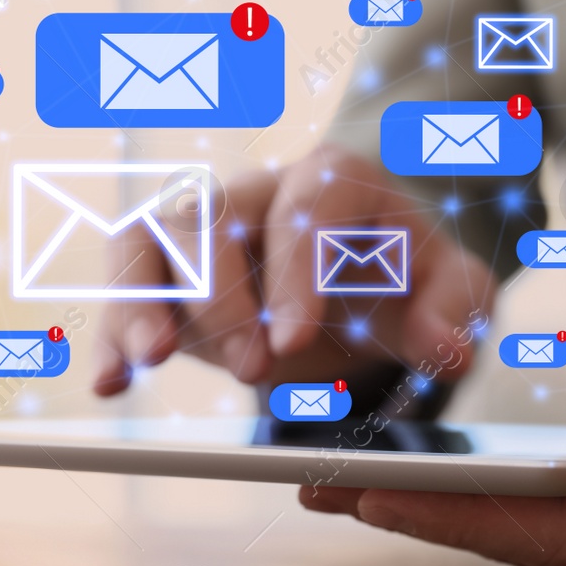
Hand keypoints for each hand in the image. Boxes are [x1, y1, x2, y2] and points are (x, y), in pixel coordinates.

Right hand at [94, 145, 494, 394]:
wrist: (368, 283)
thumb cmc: (408, 278)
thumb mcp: (452, 292)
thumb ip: (454, 312)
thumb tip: (448, 354)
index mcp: (335, 180)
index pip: (309, 203)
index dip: (296, 268)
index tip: (294, 341)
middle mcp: (261, 192)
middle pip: (215, 212)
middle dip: (224, 293)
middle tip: (253, 369)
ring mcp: (207, 228)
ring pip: (152, 235)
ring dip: (144, 296)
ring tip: (152, 360)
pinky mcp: (171, 274)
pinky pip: (126, 288)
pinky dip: (113, 333)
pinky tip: (111, 384)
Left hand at [300, 362, 565, 565]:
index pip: (560, 532)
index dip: (458, 512)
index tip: (367, 490)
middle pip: (531, 548)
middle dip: (424, 517)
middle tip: (321, 485)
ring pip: (548, 547)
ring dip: (457, 518)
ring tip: (368, 484)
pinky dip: (513, 515)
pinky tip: (471, 491)